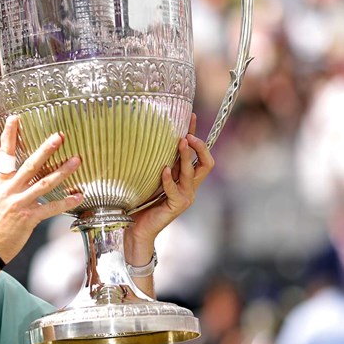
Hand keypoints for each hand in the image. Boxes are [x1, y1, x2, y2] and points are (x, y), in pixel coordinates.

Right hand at [0, 115, 82, 262]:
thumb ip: (10, 184)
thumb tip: (26, 173)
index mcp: (0, 182)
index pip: (5, 154)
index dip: (9, 135)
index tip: (15, 118)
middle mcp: (9, 190)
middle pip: (29, 165)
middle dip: (45, 150)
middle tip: (59, 137)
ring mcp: (19, 204)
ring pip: (44, 184)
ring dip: (62, 171)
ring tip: (76, 161)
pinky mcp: (28, 218)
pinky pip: (51, 207)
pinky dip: (66, 201)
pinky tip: (79, 195)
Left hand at [127, 113, 213, 254]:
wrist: (136, 228)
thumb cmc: (140, 201)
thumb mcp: (149, 177)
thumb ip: (153, 162)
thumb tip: (143, 136)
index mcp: (185, 177)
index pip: (198, 154)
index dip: (197, 135)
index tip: (192, 116)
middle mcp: (189, 186)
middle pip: (206, 163)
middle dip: (199, 147)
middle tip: (187, 135)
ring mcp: (185, 196)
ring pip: (193, 173)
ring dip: (187, 157)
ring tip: (180, 143)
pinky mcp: (176, 206)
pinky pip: (175, 190)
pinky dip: (169, 179)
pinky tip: (163, 170)